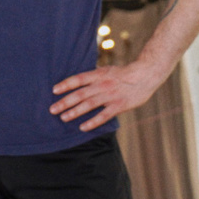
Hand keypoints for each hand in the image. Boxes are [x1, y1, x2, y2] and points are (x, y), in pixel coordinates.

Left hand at [50, 59, 166, 131]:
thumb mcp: (107, 70)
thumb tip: (79, 82)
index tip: (54, 90)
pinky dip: (93, 122)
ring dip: (74, 112)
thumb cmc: (125, 73)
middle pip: (80, 94)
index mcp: (98, 74)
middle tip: (52, 109)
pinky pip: (104, 116)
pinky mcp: (119, 105)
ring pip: (89, 105)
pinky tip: (83, 127)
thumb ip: (94, 77)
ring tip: (63, 118)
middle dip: (64, 102)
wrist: (146, 75)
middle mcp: (102, 84)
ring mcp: (110, 95)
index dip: (65, 84)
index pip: (78, 79)